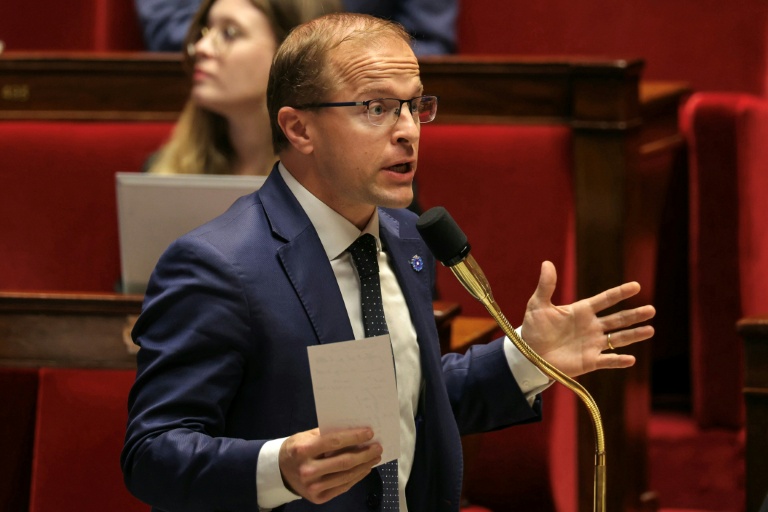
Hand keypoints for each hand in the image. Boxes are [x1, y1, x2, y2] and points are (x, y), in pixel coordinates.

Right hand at [279, 427, 382, 503]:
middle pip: (343, 462)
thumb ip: (327, 434)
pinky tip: (364, 469)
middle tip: (377, 447)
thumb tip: (354, 432)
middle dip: (364, 454)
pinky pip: (343, 487)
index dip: (354, 438)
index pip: (334, 442)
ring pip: (346, 476)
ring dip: (364, 466)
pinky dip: (356, 477)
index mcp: (303, 450)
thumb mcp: (306, 436)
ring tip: (374, 458)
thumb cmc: (297, 448)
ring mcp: (313, 487)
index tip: (369, 433)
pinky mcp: (318, 498)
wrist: (280, 471)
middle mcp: (308, 470)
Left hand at [520, 261, 655, 377]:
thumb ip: (546, 286)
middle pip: (617, 319)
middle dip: (634, 315)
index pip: (605, 300)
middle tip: (651, 310)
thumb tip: (547, 263)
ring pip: (618, 338)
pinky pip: (607, 361)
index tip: (636, 286)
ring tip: (650, 329)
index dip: (620, 293)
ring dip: (634, 335)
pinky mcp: (589, 361)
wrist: (530, 353)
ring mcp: (592, 344)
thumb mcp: (538, 305)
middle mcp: (592, 326)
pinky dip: (618, 361)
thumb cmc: (535, 328)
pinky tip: (630, 359)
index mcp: (582, 311)